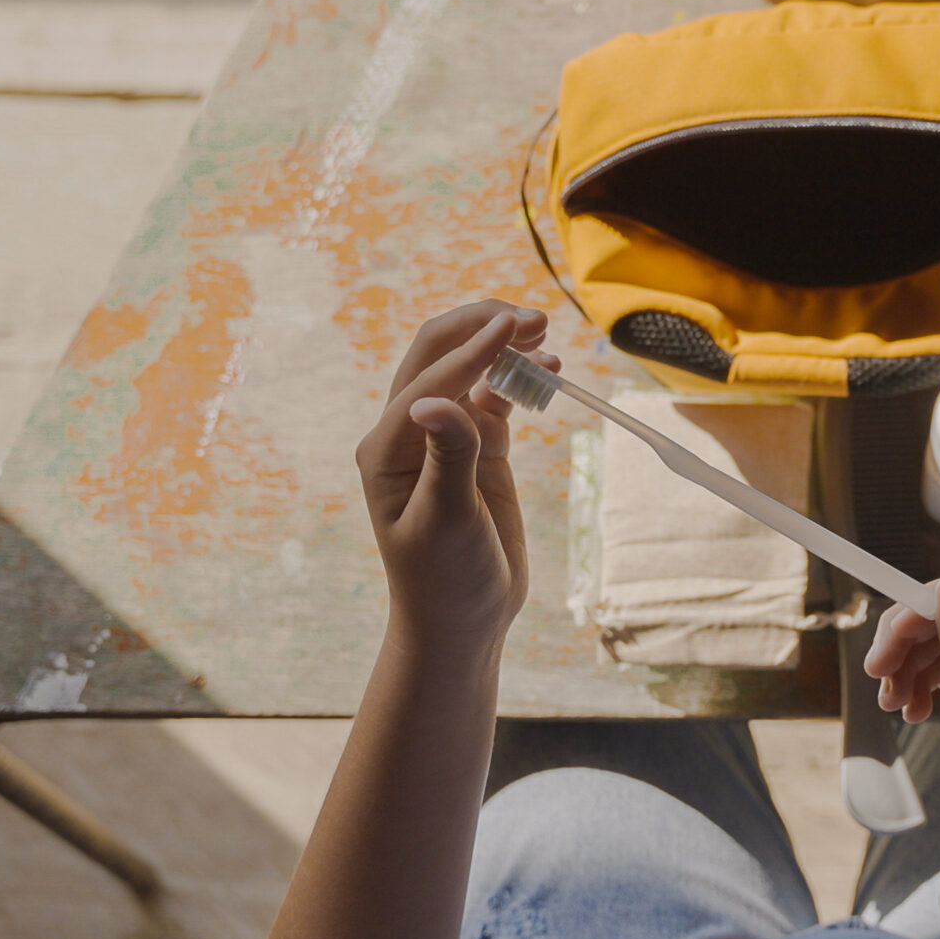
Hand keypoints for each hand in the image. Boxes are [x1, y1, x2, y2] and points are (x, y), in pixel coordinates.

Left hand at [354, 301, 554, 654]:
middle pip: (440, 355)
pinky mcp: (480, 449)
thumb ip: (449, 457)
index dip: (473, 351)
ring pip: (472, 371)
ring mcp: (447, 437)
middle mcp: (411, 432)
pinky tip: (551, 370)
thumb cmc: (445, 579)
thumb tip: (433, 400)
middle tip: (534, 319)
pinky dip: (523, 380)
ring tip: (546, 337)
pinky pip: (499, 398)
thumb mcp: (448, 521)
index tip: (515, 327)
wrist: (463, 619)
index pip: (430, 380)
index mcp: (388, 447)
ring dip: (505, 349)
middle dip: (483, 329)